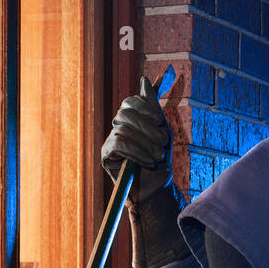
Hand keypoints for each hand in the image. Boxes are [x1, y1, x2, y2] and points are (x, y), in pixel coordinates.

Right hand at [100, 76, 172, 202]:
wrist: (156, 188)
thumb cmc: (160, 159)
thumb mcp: (162, 130)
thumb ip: (153, 107)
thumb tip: (144, 79)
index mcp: (131, 118)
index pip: (131, 101)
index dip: (146, 108)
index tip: (161, 122)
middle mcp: (118, 126)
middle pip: (125, 113)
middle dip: (148, 127)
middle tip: (162, 144)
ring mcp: (110, 140)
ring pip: (124, 129)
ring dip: (145, 144)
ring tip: (157, 157)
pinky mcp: (105, 155)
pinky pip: (118, 144)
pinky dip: (136, 152)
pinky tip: (146, 162)